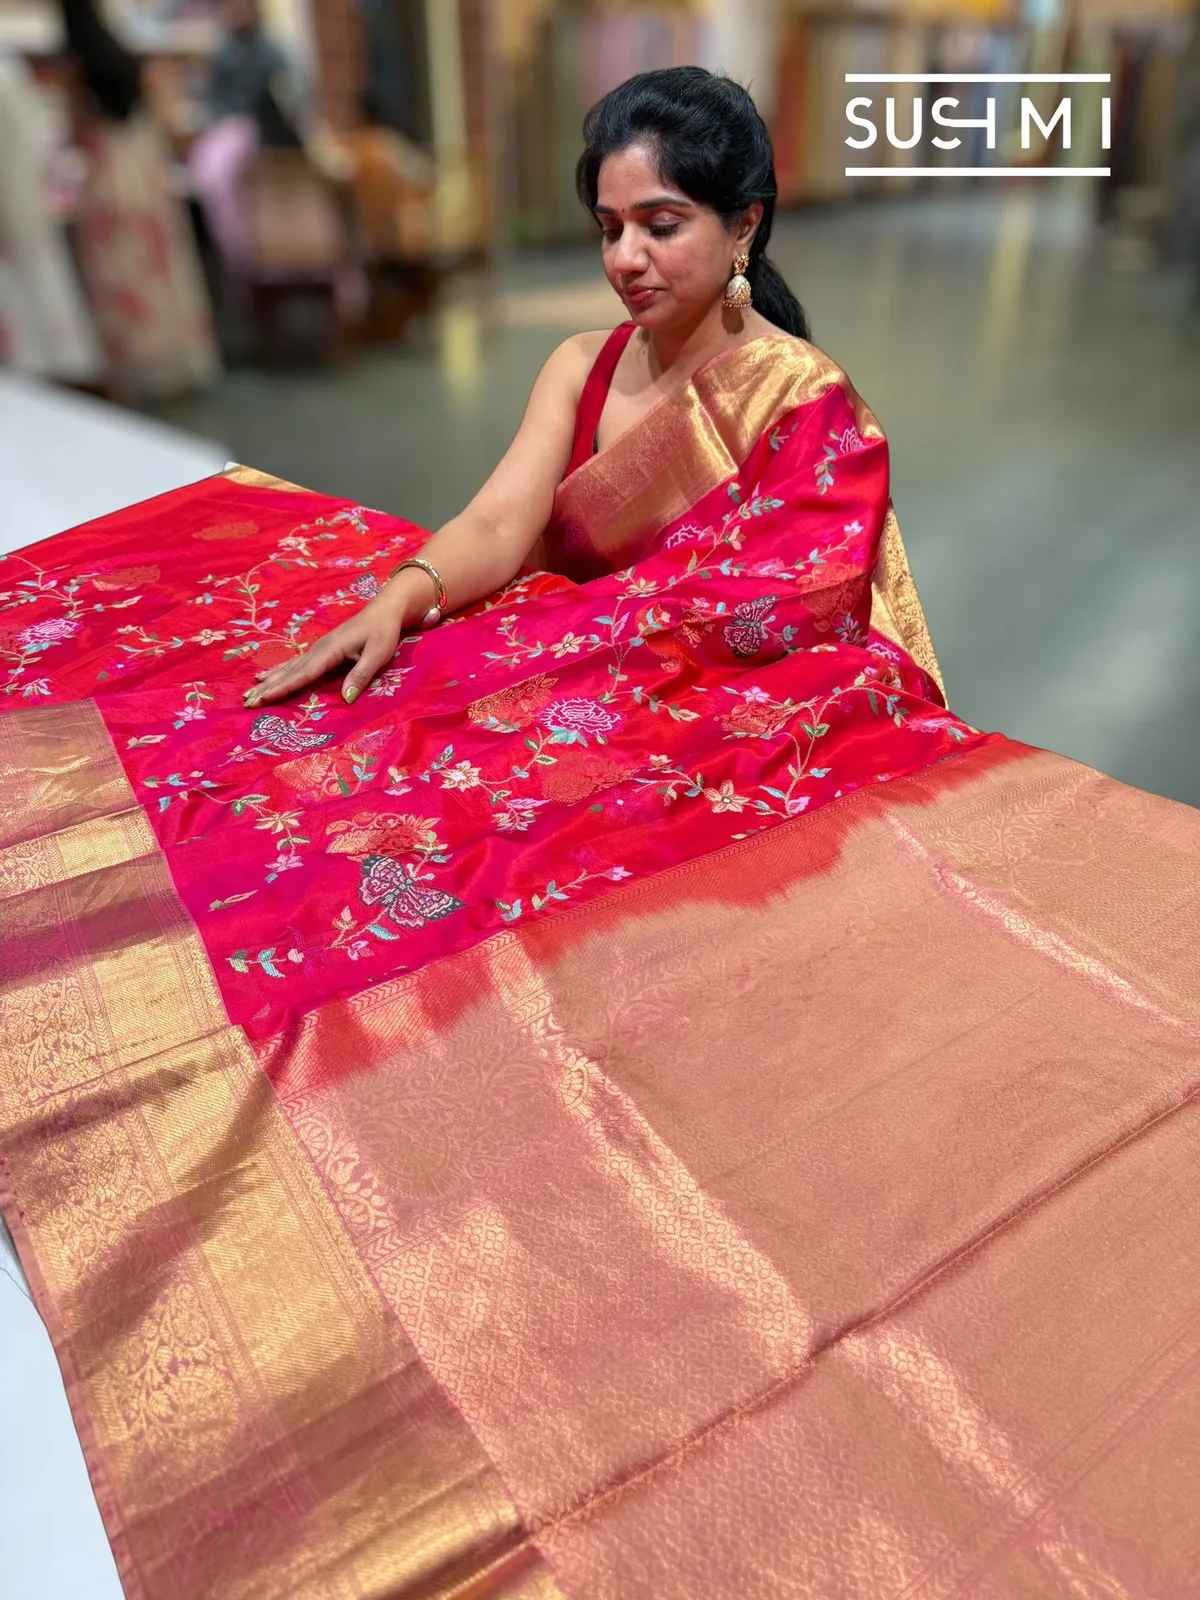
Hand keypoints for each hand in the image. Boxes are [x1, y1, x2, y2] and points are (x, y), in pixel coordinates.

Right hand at [243, 591, 406, 707]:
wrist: (384, 611)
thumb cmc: (383, 633)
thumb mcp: (378, 655)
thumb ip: (360, 675)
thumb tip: (346, 699)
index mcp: (330, 650)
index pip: (303, 674)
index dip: (283, 687)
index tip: (264, 698)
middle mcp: (318, 649)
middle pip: (289, 672)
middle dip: (268, 687)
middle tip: (247, 701)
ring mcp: (317, 648)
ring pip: (288, 667)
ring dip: (269, 681)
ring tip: (250, 692)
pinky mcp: (320, 649)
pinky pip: (294, 663)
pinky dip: (279, 671)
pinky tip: (267, 676)